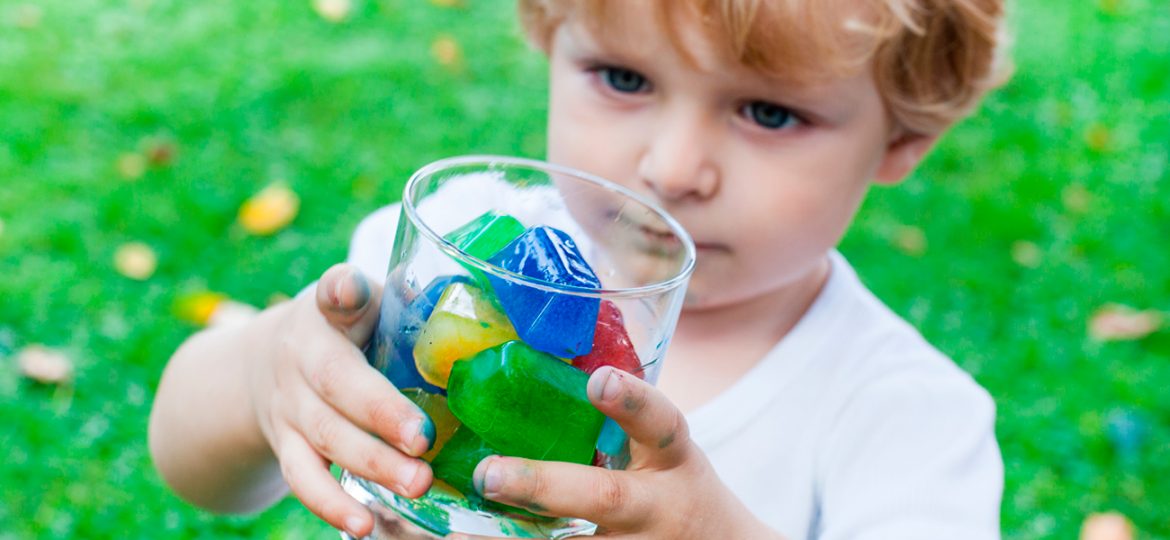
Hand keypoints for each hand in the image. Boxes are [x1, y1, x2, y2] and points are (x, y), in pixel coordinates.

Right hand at [248, 263, 434, 537]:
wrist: (265, 363)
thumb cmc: (345, 329)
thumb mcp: (367, 302)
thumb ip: (410, 301)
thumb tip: (483, 299)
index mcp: (328, 313)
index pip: (335, 294)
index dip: (343, 292)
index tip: (351, 293)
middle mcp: (300, 358)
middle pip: (337, 386)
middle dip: (382, 415)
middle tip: (426, 440)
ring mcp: (289, 406)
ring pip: (326, 439)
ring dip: (372, 465)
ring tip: (417, 485)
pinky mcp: (285, 446)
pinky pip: (303, 480)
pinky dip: (330, 506)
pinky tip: (362, 527)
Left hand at [447, 366, 779, 539]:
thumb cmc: (674, 487)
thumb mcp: (664, 451)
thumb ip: (618, 417)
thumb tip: (539, 355)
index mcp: (671, 459)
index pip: (660, 423)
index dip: (632, 401)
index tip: (599, 380)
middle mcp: (654, 507)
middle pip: (602, 497)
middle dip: (542, 485)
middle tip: (488, 474)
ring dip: (514, 536)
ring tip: (459, 528)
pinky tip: (466, 538)